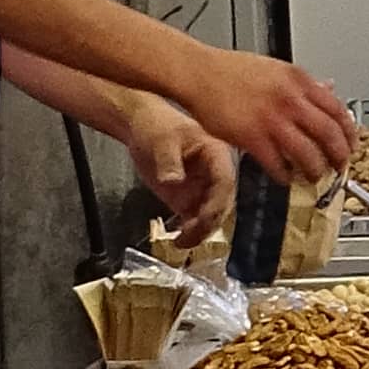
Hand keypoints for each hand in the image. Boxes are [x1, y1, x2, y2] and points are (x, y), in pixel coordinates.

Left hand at [120, 92, 231, 239]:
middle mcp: (216, 173)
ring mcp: (204, 187)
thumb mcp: (161, 140)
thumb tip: (173, 181)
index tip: (204, 219)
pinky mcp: (191, 199)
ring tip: (182, 242)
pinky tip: (179, 241)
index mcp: (217, 153)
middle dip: (209, 223)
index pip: (225, 181)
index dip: (217, 203)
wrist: (142, 127)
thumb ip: (168, 161)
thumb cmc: (156, 126)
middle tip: (190, 236)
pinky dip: (192, 233)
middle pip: (223, 203)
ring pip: (212, 215)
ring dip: (202, 232)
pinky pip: (197, 220)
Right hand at [183, 47, 356, 186]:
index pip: (337, 109)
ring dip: (315, 170)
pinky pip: (277, 164)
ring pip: (308, 153)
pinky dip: (285, 175)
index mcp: (298, 80)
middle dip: (339, 156)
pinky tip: (285, 177)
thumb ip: (303, 84)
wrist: (199, 73)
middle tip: (339, 166)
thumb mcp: (276, 69)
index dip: (348, 132)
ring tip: (315, 177)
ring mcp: (272, 120)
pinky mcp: (252, 137)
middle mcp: (290, 99)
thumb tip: (328, 90)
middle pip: (329, 134)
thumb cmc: (230, 71)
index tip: (350, 143)